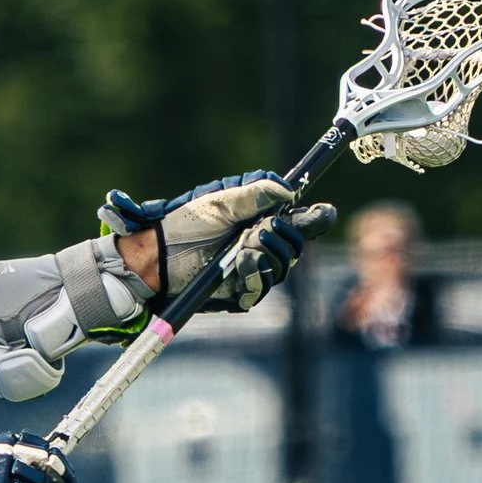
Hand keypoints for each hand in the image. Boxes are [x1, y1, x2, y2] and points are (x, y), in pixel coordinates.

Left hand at [100, 173, 337, 312]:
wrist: (159, 252)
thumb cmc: (185, 224)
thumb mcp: (219, 203)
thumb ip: (254, 195)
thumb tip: (287, 190)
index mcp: (263, 223)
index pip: (301, 223)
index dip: (316, 218)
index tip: (322, 212)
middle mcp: (262, 247)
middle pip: (295, 247)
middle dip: (282, 236)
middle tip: (259, 229)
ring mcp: (252, 270)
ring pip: (281, 267)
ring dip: (266, 254)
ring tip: (243, 245)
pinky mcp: (239, 291)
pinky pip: (261, 287)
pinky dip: (256, 274)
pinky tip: (244, 264)